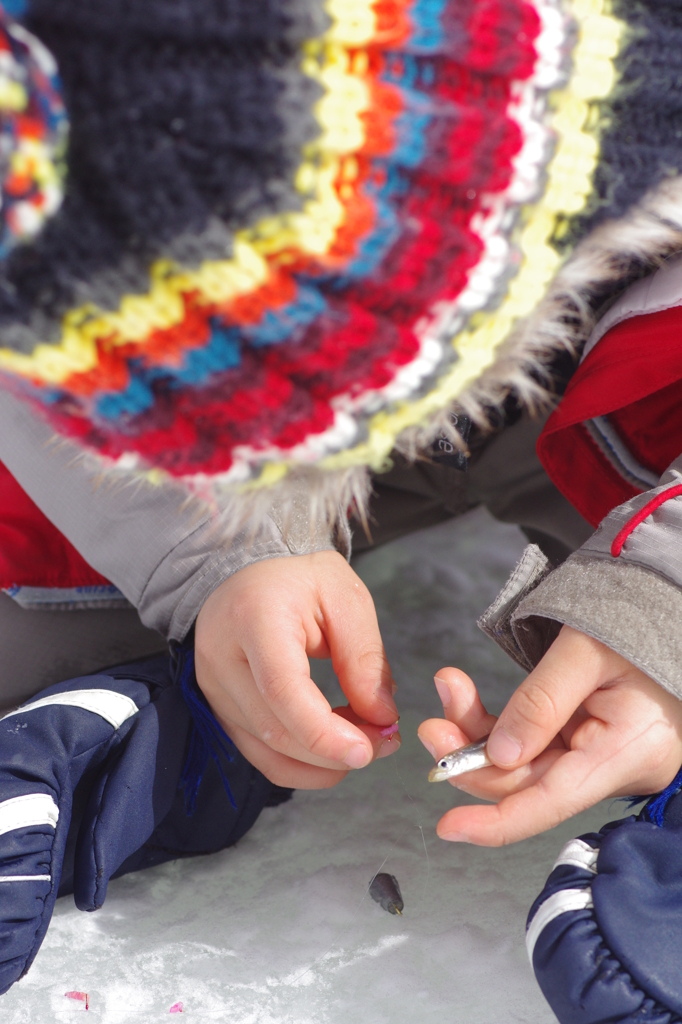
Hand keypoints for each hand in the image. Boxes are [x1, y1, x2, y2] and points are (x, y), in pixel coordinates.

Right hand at [194, 551, 398, 790]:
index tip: (367, 750)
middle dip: (334, 750)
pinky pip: (259, 755)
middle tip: (384, 742)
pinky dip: (302, 764)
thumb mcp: (345, 597)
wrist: (248, 576)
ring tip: (365, 740)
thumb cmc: (299, 581)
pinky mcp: (218, 709)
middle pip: (275, 728)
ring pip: (267, 750)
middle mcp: (220, 656)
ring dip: (322, 761)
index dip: (324, 731)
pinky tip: (333, 751)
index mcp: (252, 616)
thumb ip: (364, 657)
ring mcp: (212, 688)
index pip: (282, 689)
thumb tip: (381, 717)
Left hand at [418, 625, 681, 845]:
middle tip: (432, 728)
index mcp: (628, 750)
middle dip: (472, 755)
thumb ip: (541, 701)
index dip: (497, 822)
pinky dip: (495, 723)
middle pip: (527, 780)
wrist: (663, 602)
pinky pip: (532, 742)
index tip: (450, 828)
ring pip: (523, 760)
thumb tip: (499, 754)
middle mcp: (614, 762)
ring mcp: (598, 751)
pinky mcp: (584, 736)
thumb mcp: (585, 650)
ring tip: (448, 693)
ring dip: (476, 733)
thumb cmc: (637, 620)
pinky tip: (465, 700)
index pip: (552, 801)